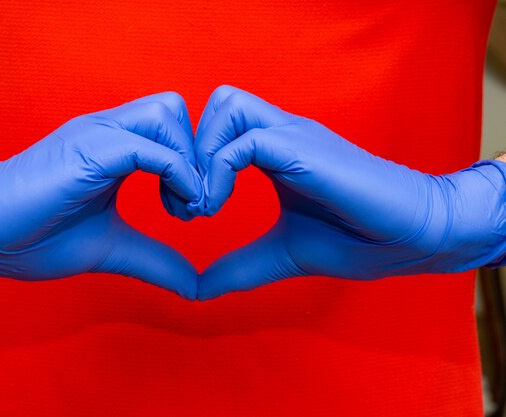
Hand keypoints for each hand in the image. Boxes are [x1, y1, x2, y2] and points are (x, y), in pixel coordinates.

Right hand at [0, 92, 202, 299]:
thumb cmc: (33, 239)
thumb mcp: (111, 249)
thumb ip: (155, 260)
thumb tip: (197, 286)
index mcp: (113, 147)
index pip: (171, 126)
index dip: (195, 163)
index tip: (193, 209)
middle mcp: (107, 130)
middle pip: (174, 109)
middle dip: (198, 155)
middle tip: (194, 205)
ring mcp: (95, 135)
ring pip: (168, 114)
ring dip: (189, 161)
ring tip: (182, 208)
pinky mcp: (85, 151)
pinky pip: (149, 147)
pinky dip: (176, 173)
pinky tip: (174, 208)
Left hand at [195, 86, 505, 299]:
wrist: (412, 236)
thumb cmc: (355, 239)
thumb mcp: (280, 254)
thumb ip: (238, 266)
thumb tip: (197, 289)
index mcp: (275, 150)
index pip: (218, 125)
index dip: (190, 162)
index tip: (186, 211)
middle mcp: (282, 134)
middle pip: (220, 102)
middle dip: (190, 149)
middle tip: (189, 202)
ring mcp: (294, 137)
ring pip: (227, 105)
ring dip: (202, 154)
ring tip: (205, 204)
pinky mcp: (304, 149)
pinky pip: (245, 141)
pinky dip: (218, 173)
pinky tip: (218, 207)